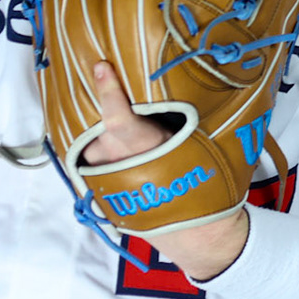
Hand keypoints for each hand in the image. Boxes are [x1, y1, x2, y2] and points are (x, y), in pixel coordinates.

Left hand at [80, 61, 247, 278]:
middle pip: (102, 124)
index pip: (118, 117)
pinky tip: (123, 152)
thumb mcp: (203, 147)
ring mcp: (104, 177)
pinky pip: (93, 158)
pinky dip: (104, 149)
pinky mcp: (98, 188)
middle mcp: (118, 162)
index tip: (100, 66)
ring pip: (96, 142)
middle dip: (109, 110)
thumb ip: (186, 119)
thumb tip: (191, 84)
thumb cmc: (205, 187)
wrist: (194, 232)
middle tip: (123, 101)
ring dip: (107, 134)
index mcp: (146, 149)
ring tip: (133, 139)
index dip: (108, 90)